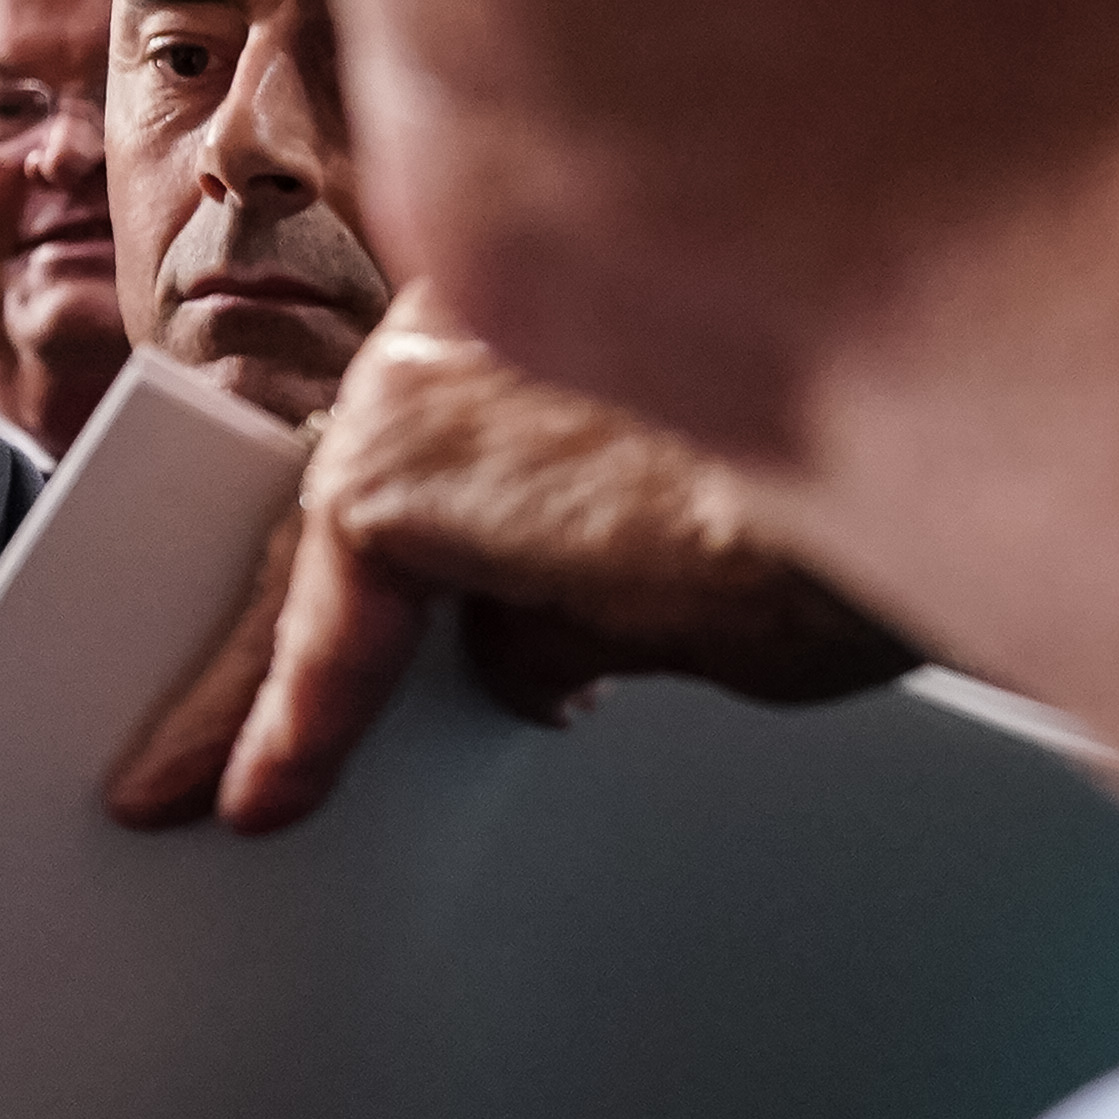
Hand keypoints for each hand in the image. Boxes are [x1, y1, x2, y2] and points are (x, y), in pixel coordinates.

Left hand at [108, 298, 917, 835]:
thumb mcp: (719, 574)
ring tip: (188, 779)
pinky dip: (294, 713)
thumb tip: (530, 662)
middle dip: (279, 626)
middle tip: (201, 741)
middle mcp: (490, 322)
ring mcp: (439, 367)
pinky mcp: (402, 453)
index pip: (442, 468)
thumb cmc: (885, 517)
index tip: (322, 659)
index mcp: (570, 324)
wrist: (930, 482)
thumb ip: (600, 598)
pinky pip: (327, 613)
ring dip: (263, 679)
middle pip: (356, 502)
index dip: (374, 580)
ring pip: (326, 554)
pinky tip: (255, 796)